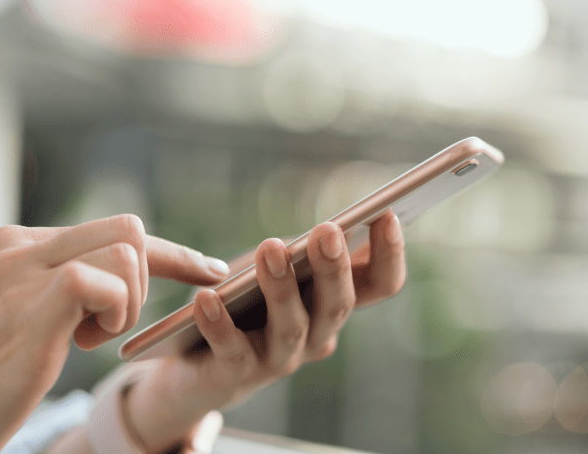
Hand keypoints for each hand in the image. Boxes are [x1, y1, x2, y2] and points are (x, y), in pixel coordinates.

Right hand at [0, 214, 227, 453]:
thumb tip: (119, 276)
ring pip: (126, 249)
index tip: (210, 271)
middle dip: (151, 278)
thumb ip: (61, 285)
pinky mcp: (30, 305)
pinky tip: (84, 341)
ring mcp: (21, 271)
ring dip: (129, 301)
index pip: (111, 230)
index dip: (171, 253)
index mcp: (18, 244)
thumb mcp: (21, 315)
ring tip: (87, 337)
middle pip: (128, 229)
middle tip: (111, 326)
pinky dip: (116, 311)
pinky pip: (106, 279)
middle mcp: (19, 246)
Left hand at [124, 210, 405, 452]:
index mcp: (333, 305)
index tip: (388, 213)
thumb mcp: (278, 269)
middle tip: (327, 230)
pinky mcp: (235, 375)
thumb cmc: (246, 303)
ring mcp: (279, 360)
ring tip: (269, 248)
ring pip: (290, 327)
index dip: (389, 253)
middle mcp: (317, 337)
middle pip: (338, 305)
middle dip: (333, 266)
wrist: (197, 366)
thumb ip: (303, 252)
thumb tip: (335, 224)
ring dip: (281, 287)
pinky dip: (220, 323)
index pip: (380, 285)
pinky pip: (232, 350)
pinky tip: (206, 297)